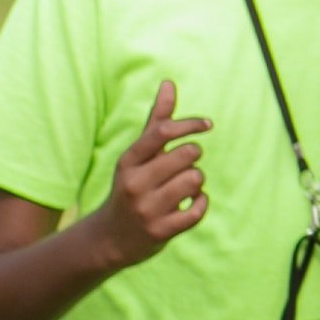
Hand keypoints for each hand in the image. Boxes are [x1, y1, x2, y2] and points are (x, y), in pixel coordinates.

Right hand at [85, 81, 209, 267]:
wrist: (110, 237)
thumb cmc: (131, 186)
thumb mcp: (137, 155)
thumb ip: (156, 120)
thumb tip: (169, 82)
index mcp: (128, 160)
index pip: (163, 132)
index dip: (190, 124)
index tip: (208, 125)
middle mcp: (135, 183)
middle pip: (187, 155)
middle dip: (194, 157)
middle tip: (185, 165)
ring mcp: (147, 208)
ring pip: (195, 180)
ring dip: (197, 181)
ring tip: (184, 186)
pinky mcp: (161, 230)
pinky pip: (198, 208)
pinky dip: (200, 202)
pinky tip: (191, 203)